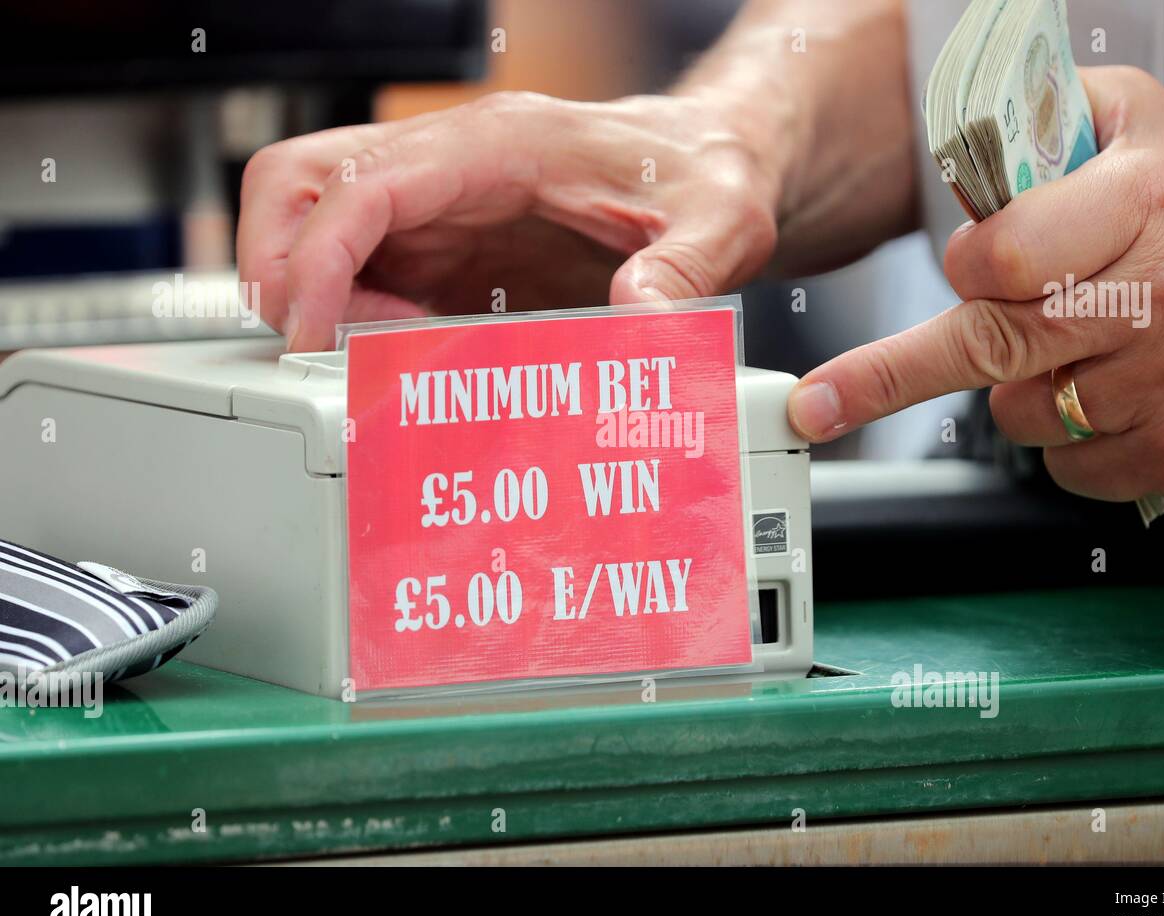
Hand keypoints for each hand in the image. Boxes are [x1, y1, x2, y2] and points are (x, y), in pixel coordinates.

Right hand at [238, 92, 784, 350]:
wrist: (708, 161)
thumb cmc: (704, 174)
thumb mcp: (719, 220)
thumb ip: (685, 268)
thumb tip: (640, 318)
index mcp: (499, 146)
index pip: (361, 183)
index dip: (315, 257)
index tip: (310, 331)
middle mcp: (449, 164)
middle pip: (299, 184)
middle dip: (278, 265)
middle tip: (320, 347)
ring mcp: (438, 202)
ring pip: (314, 222)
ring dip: (315, 296)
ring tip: (385, 357)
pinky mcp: (444, 243)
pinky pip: (359, 268)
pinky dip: (352, 316)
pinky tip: (405, 355)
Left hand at [788, 66, 1163, 504]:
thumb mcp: (1151, 131)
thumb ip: (1053, 124)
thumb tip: (961, 153)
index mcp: (1146, 205)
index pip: (1000, 258)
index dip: (967, 268)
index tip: (964, 269)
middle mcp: (1163, 299)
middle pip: (987, 347)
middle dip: (884, 378)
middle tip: (818, 403)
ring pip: (1020, 415)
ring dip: (1024, 391)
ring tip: (1090, 351)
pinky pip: (1070, 471)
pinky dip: (1074, 443)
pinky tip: (1123, 398)